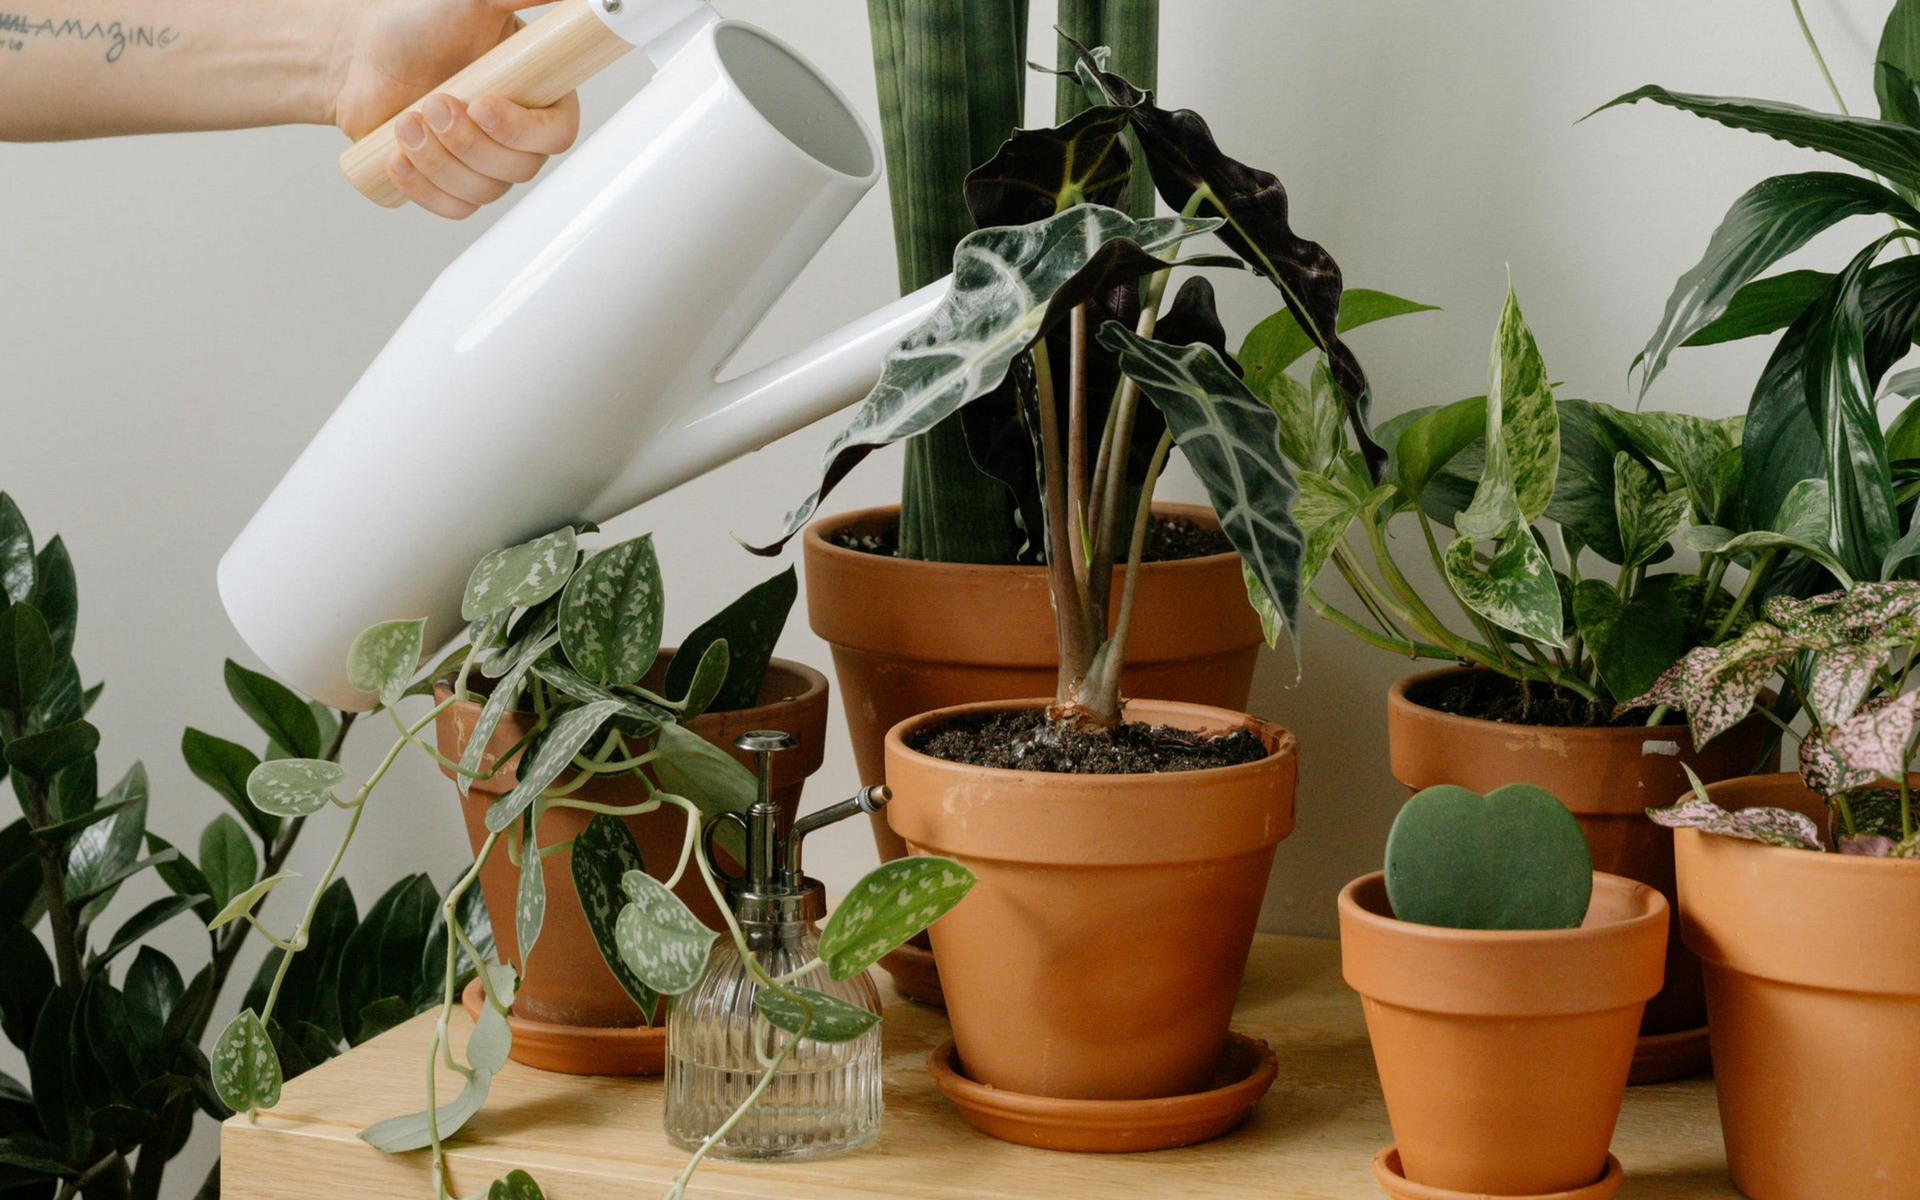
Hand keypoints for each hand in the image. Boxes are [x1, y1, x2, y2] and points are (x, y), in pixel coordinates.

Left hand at [328, 0, 580, 217]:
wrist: (363, 53)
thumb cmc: (419, 23)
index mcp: (539, 94)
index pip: (557, 134)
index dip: (522, 131)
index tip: (481, 107)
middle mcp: (519, 134)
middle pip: (517, 169)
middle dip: (467, 142)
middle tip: (432, 103)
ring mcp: (487, 164)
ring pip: (483, 192)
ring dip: (439, 161)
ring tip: (406, 121)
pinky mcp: (453, 186)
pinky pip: (454, 209)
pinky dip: (423, 187)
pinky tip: (397, 156)